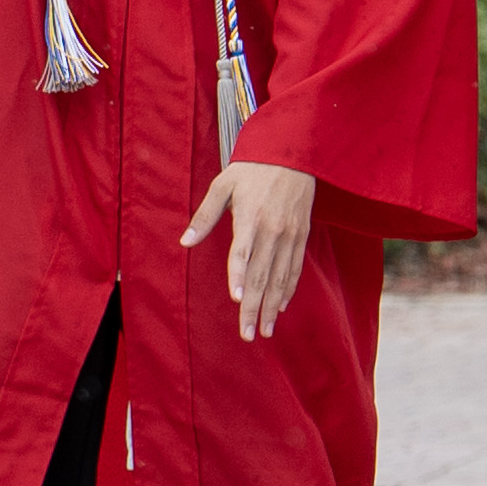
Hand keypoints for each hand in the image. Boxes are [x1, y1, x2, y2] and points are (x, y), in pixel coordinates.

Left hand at [183, 157, 317, 339]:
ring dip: (272, 305)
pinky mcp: (302, 234)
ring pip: (281, 276)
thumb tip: (185, 241)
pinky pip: (296, 267)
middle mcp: (272, 229)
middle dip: (254, 306)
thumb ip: (205, 215)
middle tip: (248, 334)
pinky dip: (289, 288)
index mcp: (250, 217)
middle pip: (262, 274)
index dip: (239, 276)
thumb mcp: (223, 184)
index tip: (236, 301)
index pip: (243, 252)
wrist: (294, 151)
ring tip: (265, 329)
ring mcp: (290, 234)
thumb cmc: (253, 168)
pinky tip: (281, 306)